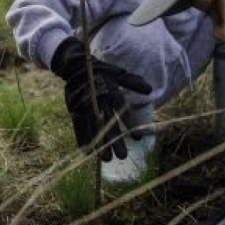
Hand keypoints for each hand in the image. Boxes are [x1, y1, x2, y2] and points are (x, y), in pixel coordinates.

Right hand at [50, 38, 152, 160]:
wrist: (76, 65)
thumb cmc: (102, 71)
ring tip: (106, 159)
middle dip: (115, 141)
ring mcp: (85, 106)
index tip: (138, 139)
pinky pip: (78, 127)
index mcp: (110, 92)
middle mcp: (98, 101)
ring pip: (94, 128)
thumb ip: (133, 83)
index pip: (122, 111)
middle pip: (108, 124)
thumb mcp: (118, 74)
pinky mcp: (74, 109)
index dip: (130, 125)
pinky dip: (82, 139)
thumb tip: (150, 90)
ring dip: (100, 144)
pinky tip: (87, 152)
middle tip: (123, 156)